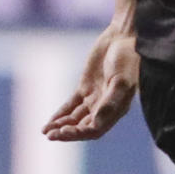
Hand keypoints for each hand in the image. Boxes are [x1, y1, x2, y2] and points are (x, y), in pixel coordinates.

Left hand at [43, 27, 140, 141]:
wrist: (123, 37)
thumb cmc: (128, 59)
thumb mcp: (121, 80)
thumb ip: (110, 102)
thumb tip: (96, 123)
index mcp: (117, 108)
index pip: (96, 129)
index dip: (79, 133)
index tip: (64, 131)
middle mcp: (106, 107)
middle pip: (84, 126)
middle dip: (68, 132)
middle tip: (50, 135)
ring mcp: (95, 98)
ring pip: (76, 118)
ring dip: (62, 125)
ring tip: (46, 131)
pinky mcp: (86, 88)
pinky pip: (71, 105)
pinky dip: (61, 114)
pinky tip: (50, 122)